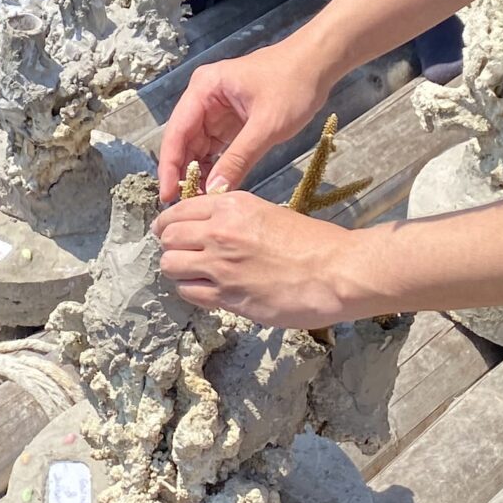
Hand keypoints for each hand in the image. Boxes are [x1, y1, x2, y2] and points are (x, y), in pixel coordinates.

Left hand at [152, 192, 382, 327]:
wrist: (335, 272)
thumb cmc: (313, 242)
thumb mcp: (267, 213)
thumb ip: (233, 219)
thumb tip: (209, 228)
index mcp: (230, 206)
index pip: (177, 211)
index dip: (168, 224)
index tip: (168, 232)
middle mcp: (219, 232)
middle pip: (167, 238)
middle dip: (170, 246)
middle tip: (181, 254)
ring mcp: (220, 266)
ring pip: (170, 266)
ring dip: (178, 270)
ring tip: (193, 274)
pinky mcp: (227, 297)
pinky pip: (189, 292)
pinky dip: (192, 292)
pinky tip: (208, 291)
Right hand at [158, 41, 332, 193]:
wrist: (318, 64)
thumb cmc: (293, 85)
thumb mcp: (266, 126)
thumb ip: (238, 159)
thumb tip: (214, 191)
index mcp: (204, 88)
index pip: (177, 132)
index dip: (170, 166)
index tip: (168, 195)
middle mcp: (204, 96)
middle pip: (184, 140)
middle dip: (184, 171)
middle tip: (184, 204)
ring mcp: (216, 107)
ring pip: (199, 145)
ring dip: (199, 170)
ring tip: (200, 199)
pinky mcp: (231, 117)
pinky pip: (216, 145)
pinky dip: (215, 164)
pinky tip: (216, 184)